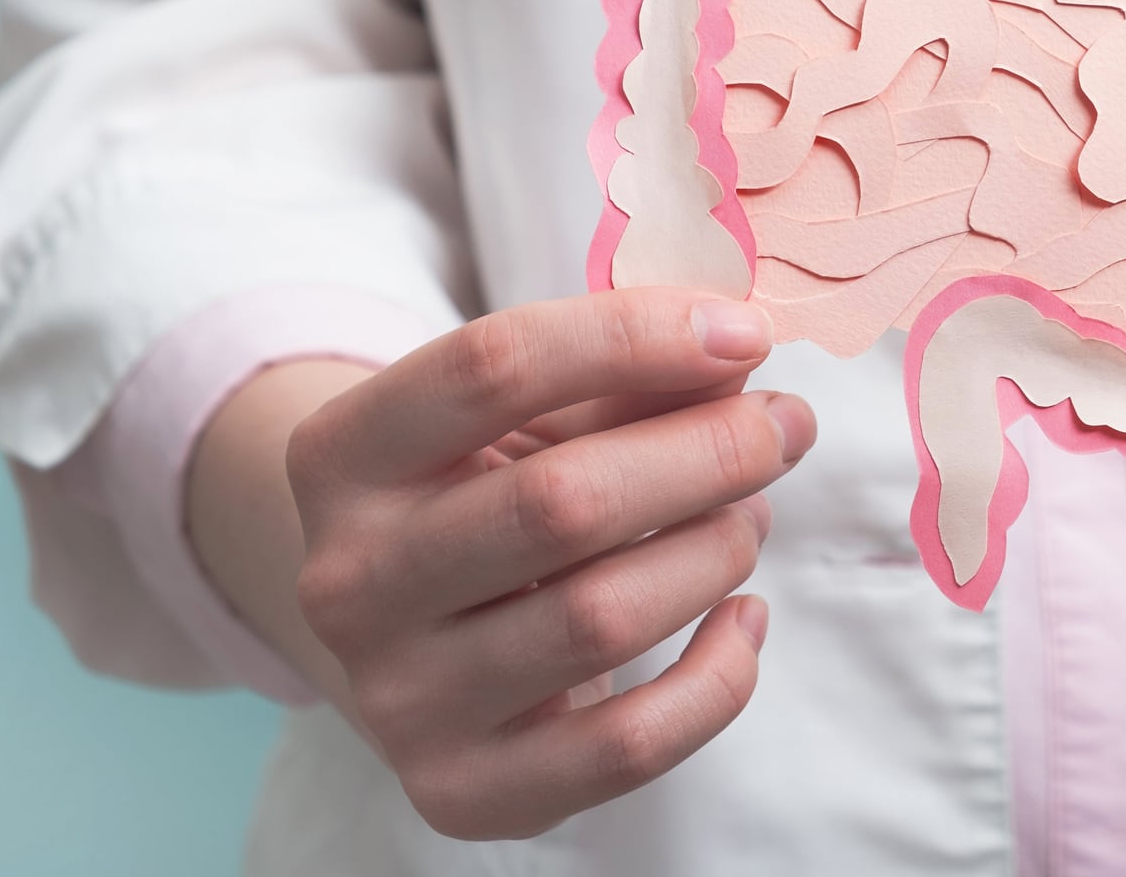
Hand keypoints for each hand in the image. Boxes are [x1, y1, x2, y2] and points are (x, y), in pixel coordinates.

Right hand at [280, 288, 812, 839]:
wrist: (413, 641)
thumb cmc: (491, 495)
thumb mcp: (531, 417)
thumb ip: (629, 377)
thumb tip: (740, 348)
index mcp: (344, 455)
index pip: (492, 367)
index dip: (636, 337)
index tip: (745, 331)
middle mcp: (349, 580)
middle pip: (560, 501)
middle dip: (707, 453)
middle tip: (782, 428)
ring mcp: (399, 699)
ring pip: (602, 618)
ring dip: (715, 552)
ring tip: (748, 519)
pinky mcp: (462, 793)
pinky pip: (627, 747)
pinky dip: (718, 676)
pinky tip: (741, 617)